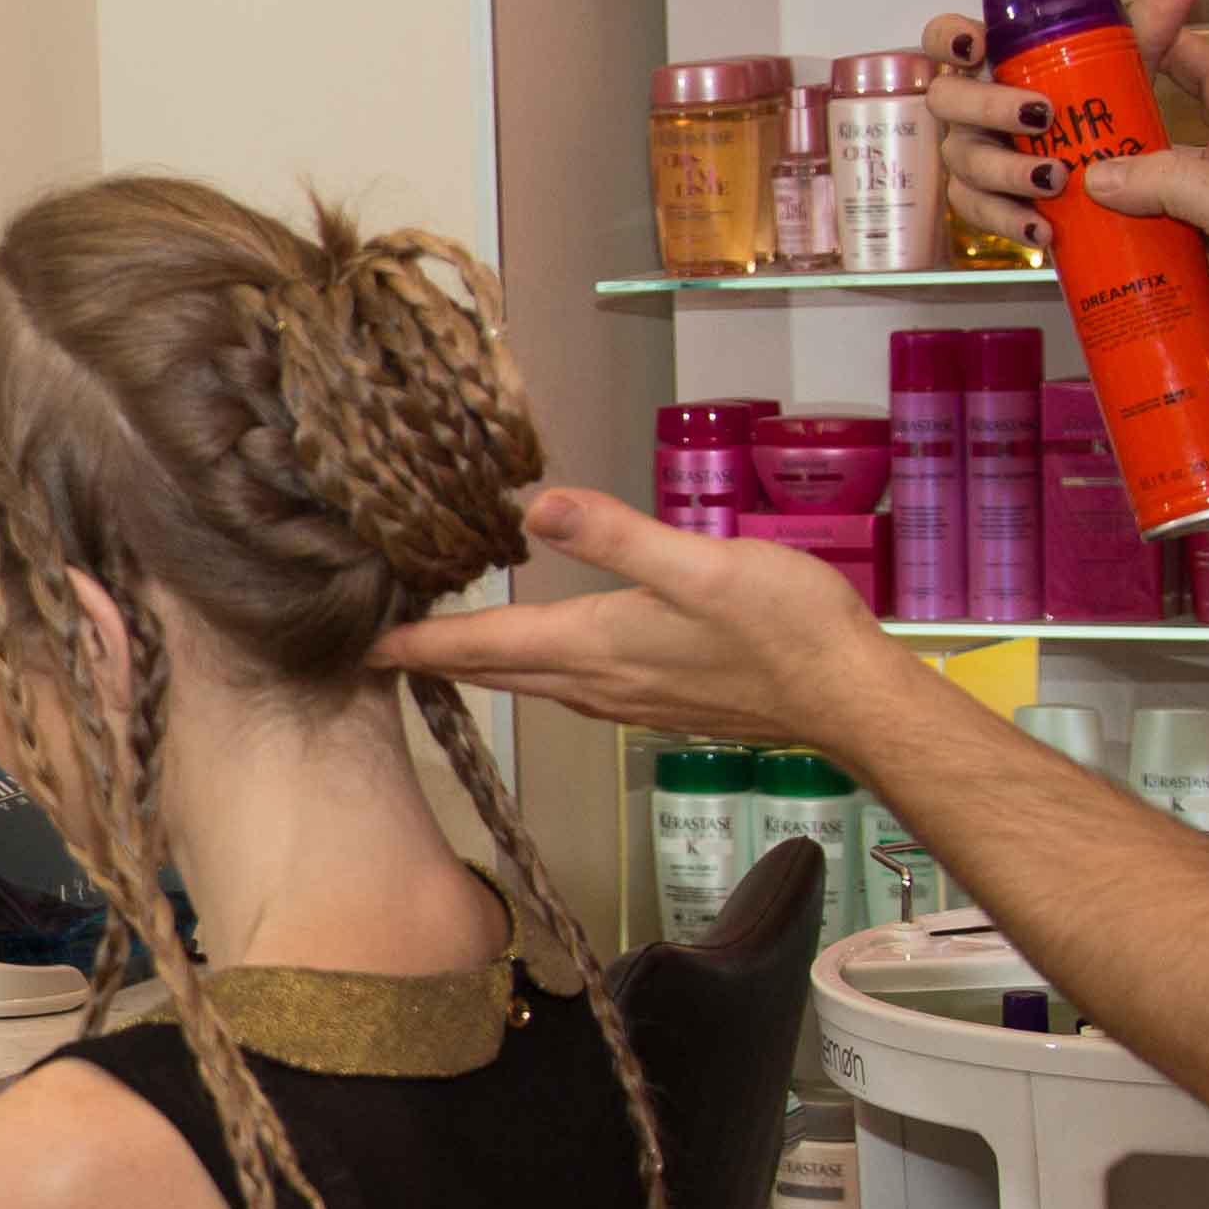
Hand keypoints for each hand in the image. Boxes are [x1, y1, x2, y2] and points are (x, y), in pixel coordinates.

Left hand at [373, 488, 937, 752]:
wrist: (847, 697)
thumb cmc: (784, 629)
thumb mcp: (699, 565)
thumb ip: (615, 536)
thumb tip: (534, 505)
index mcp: (592, 647)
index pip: (481, 647)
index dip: (417, 643)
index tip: (361, 644)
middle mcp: (596, 683)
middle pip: (493, 672)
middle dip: (434, 659)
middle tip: (381, 648)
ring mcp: (626, 699)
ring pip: (529, 684)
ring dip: (481, 667)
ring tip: (441, 648)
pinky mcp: (656, 702)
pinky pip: (570, 690)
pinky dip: (532, 672)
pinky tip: (538, 659)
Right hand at [924, 0, 1208, 400]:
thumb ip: (1179, 185)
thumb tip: (1098, 176)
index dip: (1186, 50)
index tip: (1144, 25)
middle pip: (1155, 152)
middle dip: (1108, 143)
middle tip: (1050, 135)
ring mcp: (1203, 239)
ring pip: (1136, 212)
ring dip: (1098, 211)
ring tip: (1042, 203)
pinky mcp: (1190, 286)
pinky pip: (1135, 267)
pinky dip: (1103, 264)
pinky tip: (1069, 263)